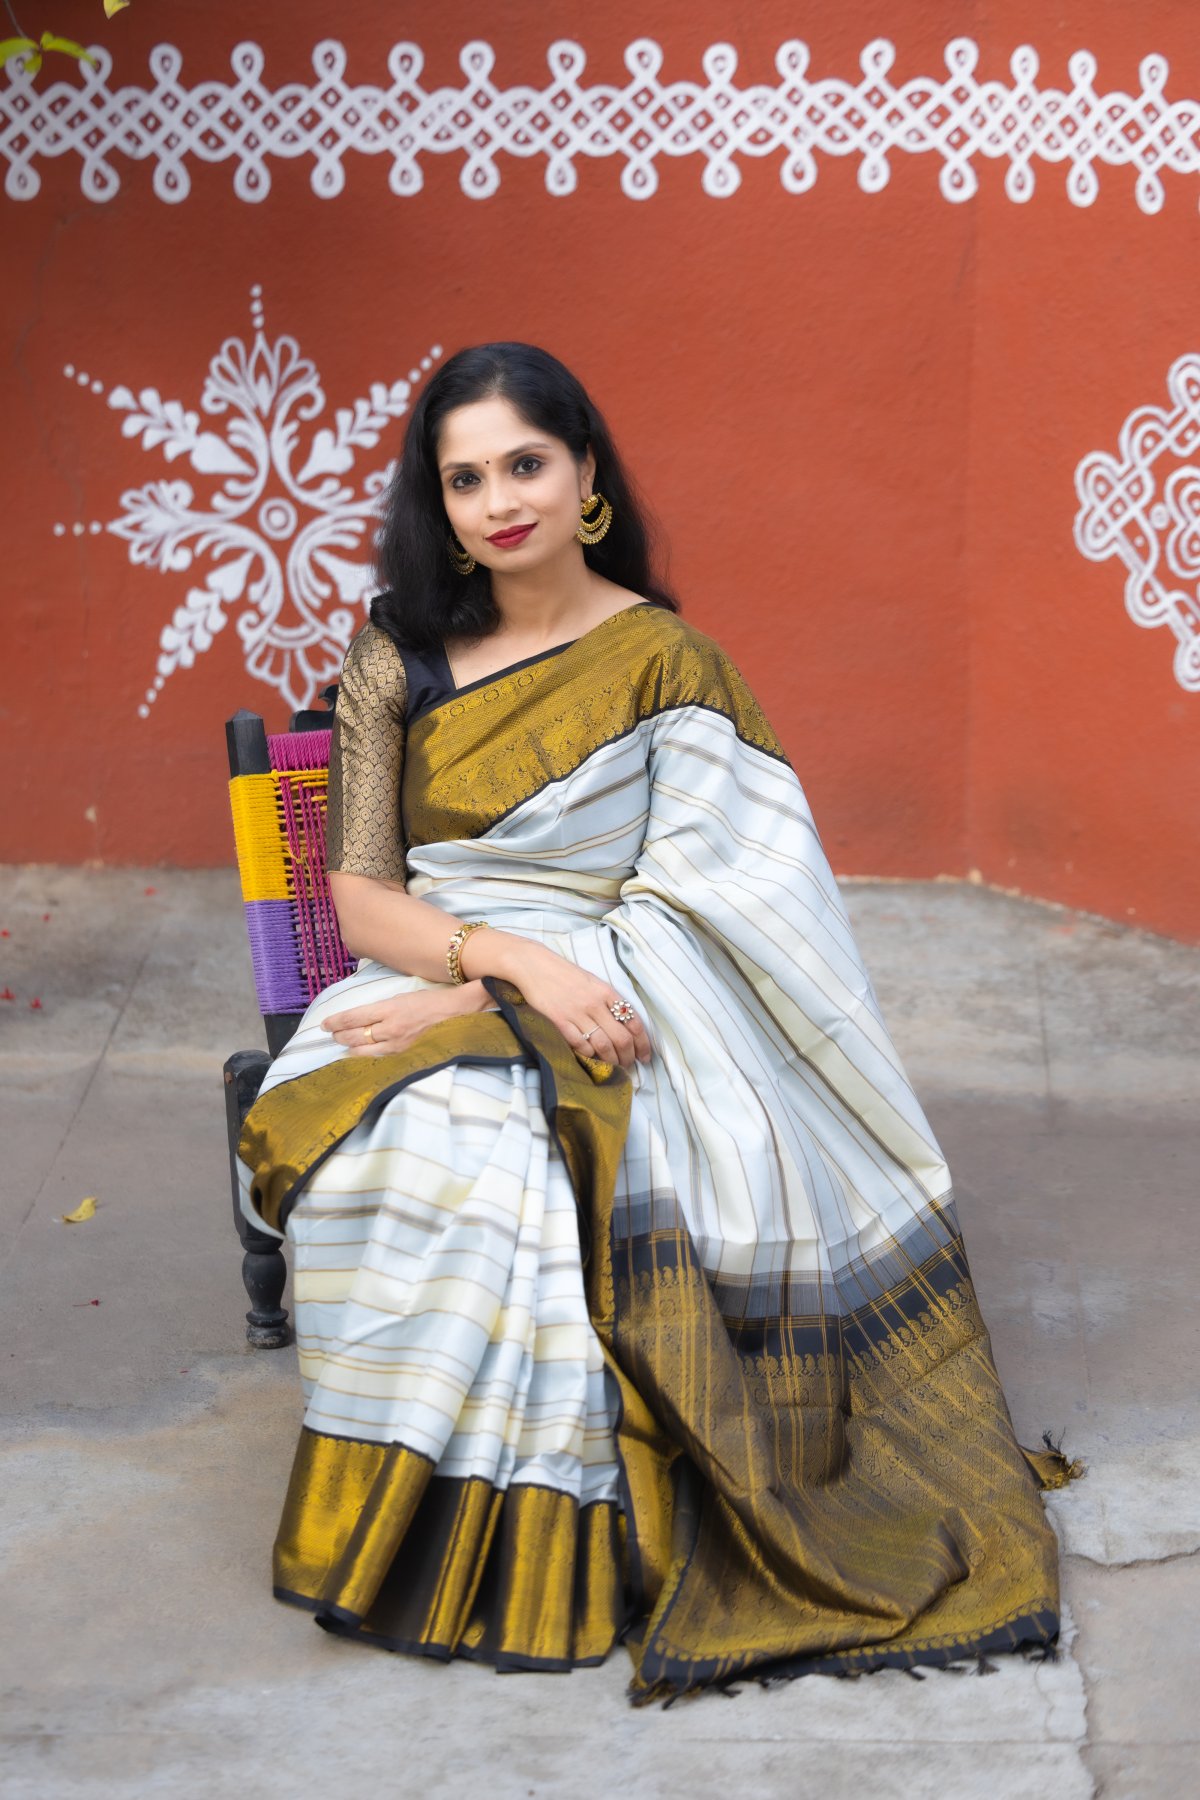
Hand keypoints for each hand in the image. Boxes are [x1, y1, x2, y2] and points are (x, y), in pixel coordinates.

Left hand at [320, 985, 479, 1055]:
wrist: (456, 1013)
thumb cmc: (430, 1001)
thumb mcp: (402, 997)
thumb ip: (382, 1008)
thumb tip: (362, 1016)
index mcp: (389, 1008)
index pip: (353, 1017)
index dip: (335, 1021)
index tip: (324, 1024)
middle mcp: (390, 1027)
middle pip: (354, 1035)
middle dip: (338, 1034)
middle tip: (331, 1032)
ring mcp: (398, 1043)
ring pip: (363, 1049)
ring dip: (348, 1046)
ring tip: (340, 1042)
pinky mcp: (404, 1053)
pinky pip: (378, 1057)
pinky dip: (364, 1055)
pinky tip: (357, 1054)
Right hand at [485, 940, 651, 1070]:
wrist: (534, 966)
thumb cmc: (565, 975)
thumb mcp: (593, 982)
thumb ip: (609, 1002)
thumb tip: (626, 1026)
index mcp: (607, 992)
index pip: (634, 1022)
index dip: (643, 1043)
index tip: (645, 1056)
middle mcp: (595, 1003)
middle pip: (621, 1039)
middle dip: (629, 1057)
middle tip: (629, 1065)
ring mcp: (577, 1013)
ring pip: (603, 1045)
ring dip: (611, 1060)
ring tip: (614, 1065)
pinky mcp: (559, 1021)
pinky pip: (580, 1045)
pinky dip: (589, 1055)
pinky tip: (592, 1057)